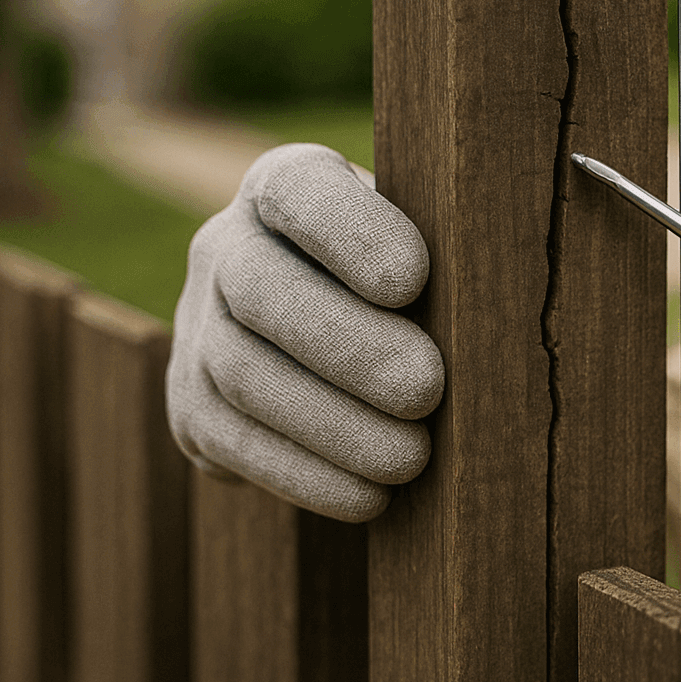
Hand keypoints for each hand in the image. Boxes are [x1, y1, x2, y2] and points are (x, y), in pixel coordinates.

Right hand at [167, 143, 443, 521]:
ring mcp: (197, 326)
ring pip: (244, 374)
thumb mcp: (430, 241)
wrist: (348, 334)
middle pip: (263, 291)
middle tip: (427, 390)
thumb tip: (490, 311)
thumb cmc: (421, 279)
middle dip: (350, 348)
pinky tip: (369, 496)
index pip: (298, 191)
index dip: (349, 233)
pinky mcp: (190, 405)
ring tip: (412, 458)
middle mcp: (225, 245)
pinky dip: (304, 475)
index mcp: (285, 185)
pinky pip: (234, 443)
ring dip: (333, 425)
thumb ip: (447, 253)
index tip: (413, 279)